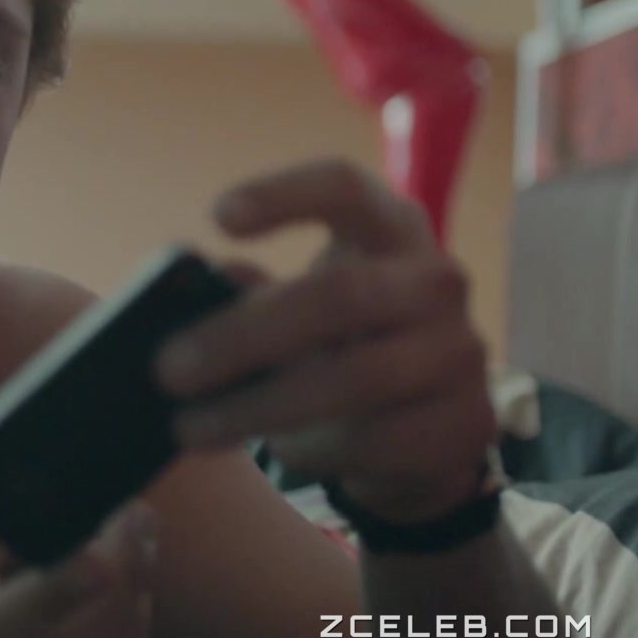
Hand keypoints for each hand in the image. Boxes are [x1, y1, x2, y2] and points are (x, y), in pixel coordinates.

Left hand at [155, 158, 496, 523]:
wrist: (418, 432)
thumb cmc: (335, 346)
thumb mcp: (291, 311)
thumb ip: (249, 296)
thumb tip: (198, 280)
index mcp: (386, 229)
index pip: (344, 187)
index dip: (284, 195)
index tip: (218, 218)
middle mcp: (434, 280)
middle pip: (341, 295)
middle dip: (242, 337)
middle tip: (168, 370)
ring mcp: (461, 351)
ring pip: (357, 378)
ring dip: (259, 408)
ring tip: (191, 428)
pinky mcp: (469, 422)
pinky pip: (379, 440)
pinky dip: (315, 450)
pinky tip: (278, 450)